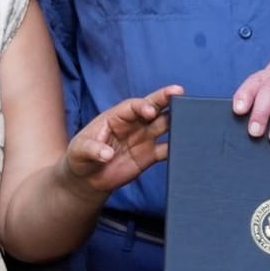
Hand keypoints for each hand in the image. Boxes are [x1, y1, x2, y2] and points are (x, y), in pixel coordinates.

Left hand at [67, 86, 181, 193]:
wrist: (87, 178)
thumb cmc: (80, 157)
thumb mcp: (79, 151)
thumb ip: (92, 150)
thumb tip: (106, 154)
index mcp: (116, 116)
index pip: (133, 106)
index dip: (143, 106)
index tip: (150, 112)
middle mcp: (133, 124)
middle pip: (153, 108)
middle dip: (166, 99)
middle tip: (180, 92)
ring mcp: (143, 138)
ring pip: (163, 125)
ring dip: (176, 121)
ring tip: (190, 118)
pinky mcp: (149, 156)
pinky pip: (166, 149)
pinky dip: (176, 147)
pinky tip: (186, 145)